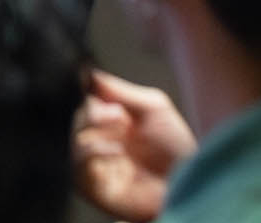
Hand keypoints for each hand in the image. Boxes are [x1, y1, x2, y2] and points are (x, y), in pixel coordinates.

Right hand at [72, 70, 195, 222]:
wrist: (188, 181)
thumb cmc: (176, 146)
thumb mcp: (153, 107)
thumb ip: (120, 90)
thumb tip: (90, 72)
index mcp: (110, 123)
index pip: (85, 102)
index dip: (88, 93)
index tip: (94, 86)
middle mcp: (100, 143)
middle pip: (75, 119)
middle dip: (92, 110)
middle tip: (117, 112)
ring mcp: (95, 166)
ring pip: (72, 141)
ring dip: (92, 128)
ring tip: (120, 125)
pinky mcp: (94, 189)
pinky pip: (77, 167)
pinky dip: (93, 152)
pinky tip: (117, 150)